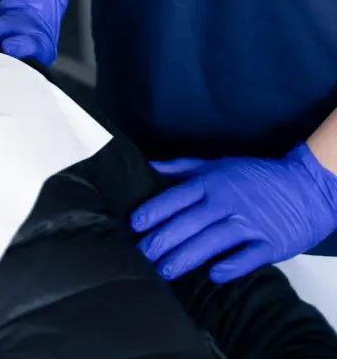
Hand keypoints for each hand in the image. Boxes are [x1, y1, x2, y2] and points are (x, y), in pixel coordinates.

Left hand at [132, 145, 336, 280]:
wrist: (305, 186)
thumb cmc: (257, 175)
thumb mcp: (219, 163)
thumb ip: (184, 167)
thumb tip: (150, 166)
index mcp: (213, 182)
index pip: (177, 197)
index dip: (155, 210)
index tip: (135, 225)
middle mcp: (227, 202)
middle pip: (189, 223)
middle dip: (164, 240)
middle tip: (143, 255)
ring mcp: (249, 224)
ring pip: (211, 242)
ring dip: (186, 257)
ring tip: (165, 271)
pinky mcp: (269, 244)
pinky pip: (246, 258)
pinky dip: (230, 266)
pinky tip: (213, 275)